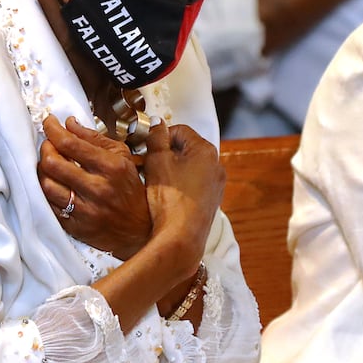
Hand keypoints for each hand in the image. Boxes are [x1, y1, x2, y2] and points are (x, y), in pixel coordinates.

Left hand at [38, 115, 151, 258]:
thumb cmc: (130, 190)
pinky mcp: (75, 227)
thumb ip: (94, 138)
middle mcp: (97, 189)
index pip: (71, 144)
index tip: (49, 123)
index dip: (53, 130)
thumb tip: (70, 124)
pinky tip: (54, 183)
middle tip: (49, 145)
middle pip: (53, 163)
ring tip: (50, 164)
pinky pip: (49, 205)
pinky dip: (47, 191)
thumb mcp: (122, 157)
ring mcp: (85, 210)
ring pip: (46, 185)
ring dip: (43, 170)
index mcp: (110, 167)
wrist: (140, 229)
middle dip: (45, 149)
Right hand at [142, 122, 224, 276]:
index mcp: (206, 151)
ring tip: (154, 180)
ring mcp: (215, 186)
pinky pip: (193, 185)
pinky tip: (165, 195)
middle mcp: (216, 166)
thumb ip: (155, 138)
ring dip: (171, 170)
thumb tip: (155, 125)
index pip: (180, 130)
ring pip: (189, 167)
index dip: (159, 136)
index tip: (146, 146)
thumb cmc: (170, 201)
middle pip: (186, 149)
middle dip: (165, 154)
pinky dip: (179, 185)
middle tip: (147, 163)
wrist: (180, 238)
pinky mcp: (210, 201)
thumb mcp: (156, 161)